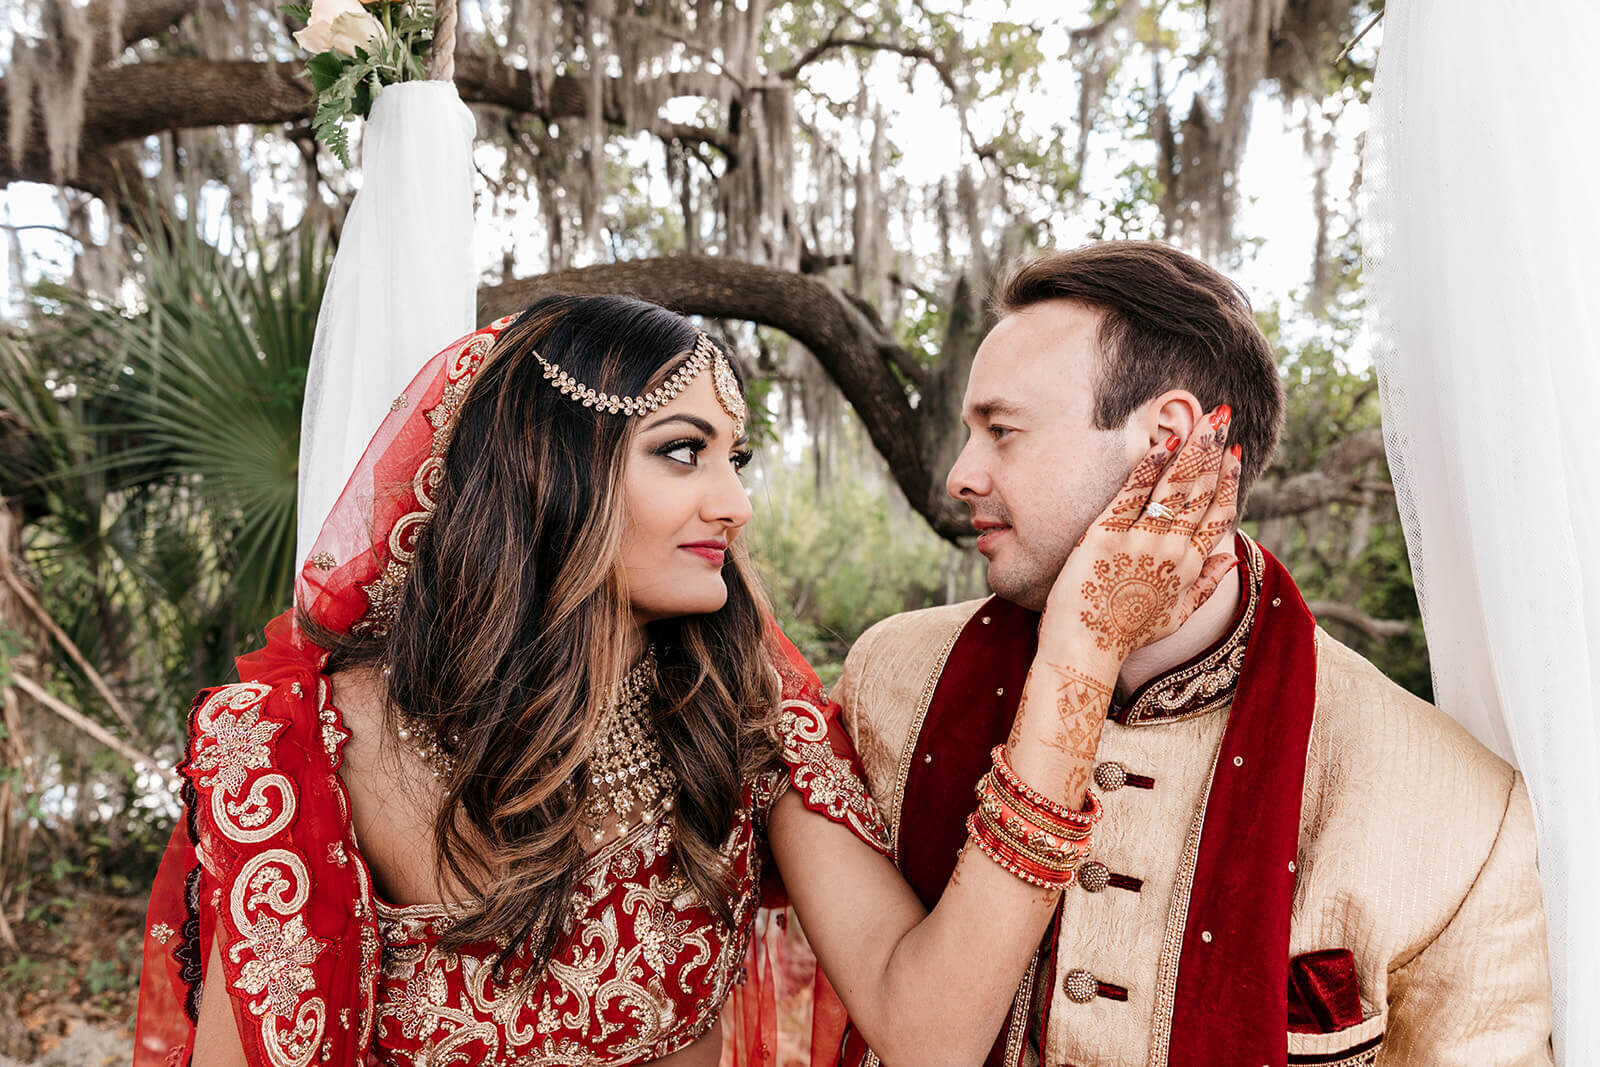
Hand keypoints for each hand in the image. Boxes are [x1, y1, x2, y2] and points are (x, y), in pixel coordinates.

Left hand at [1040, 407, 1241, 674]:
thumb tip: (1234, 560)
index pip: (1219, 516)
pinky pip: (1133, 493)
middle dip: (1213, 451)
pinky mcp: (1108, 535)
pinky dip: (1149, 465)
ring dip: (1191, 448)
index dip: (1229, 482)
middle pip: (1200, 492)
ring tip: (1202, 418)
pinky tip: (1162, 441)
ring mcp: (1141, 541)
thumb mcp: (1177, 617)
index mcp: (1190, 568)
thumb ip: (1208, 586)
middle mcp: (1172, 551)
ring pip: (1174, 487)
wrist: (1085, 650)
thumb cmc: (1126, 636)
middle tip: (1221, 416)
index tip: (1236, 453)